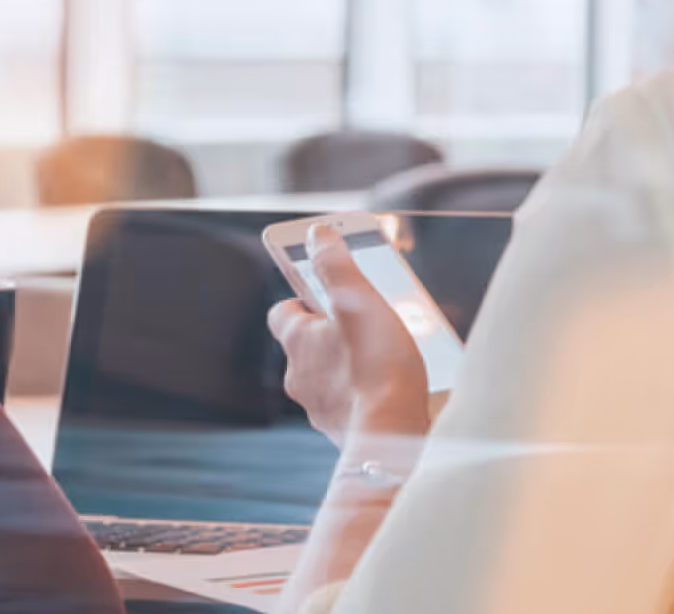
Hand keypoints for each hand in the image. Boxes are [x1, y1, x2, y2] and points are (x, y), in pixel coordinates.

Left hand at [268, 225, 429, 445]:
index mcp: (296, 341)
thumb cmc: (374, 368)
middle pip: (308, 345)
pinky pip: (350, 404)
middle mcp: (298, 376)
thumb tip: (317, 235)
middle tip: (363, 323)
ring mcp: (318, 407)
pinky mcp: (343, 430)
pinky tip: (391, 391)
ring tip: (384, 358)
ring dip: (349, 364)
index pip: (283, 312)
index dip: (301, 299)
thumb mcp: (357, 301)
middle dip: (332, 333)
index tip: (322, 291)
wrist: (390, 438)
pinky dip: (364, 394)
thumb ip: (336, 266)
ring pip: (329, 375)